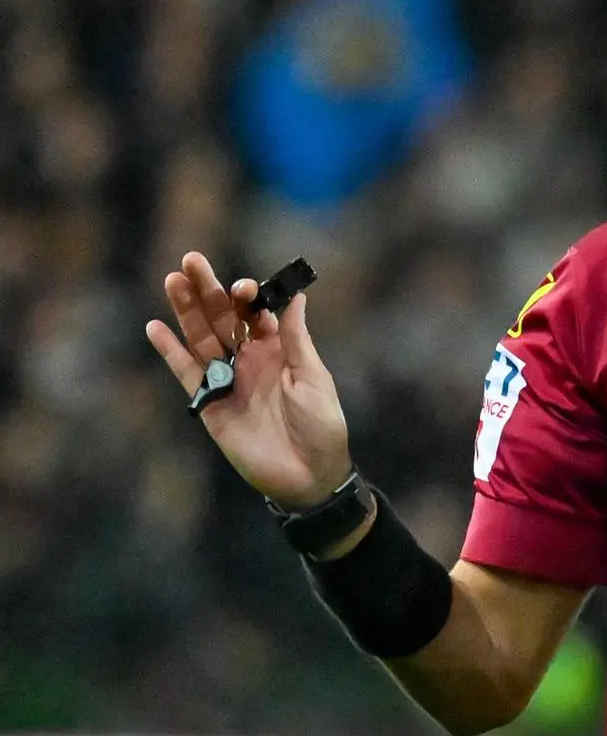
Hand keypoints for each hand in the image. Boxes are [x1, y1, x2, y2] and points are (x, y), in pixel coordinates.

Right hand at [145, 251, 352, 510]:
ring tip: (172, 280)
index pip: (256, 312)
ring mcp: (227, 380)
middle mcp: (249, 359)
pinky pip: (187, 374)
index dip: (246, 295)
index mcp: (279, 350)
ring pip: (201, 338)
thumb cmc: (321, 426)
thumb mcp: (314, 379)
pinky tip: (155, 327)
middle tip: (190, 259)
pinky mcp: (209, 405)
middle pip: (223, 317)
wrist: (308, 476)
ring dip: (186, 310)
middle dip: (207, 289)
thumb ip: (297, 339)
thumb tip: (297, 295)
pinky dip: (171, 352)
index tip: (240, 285)